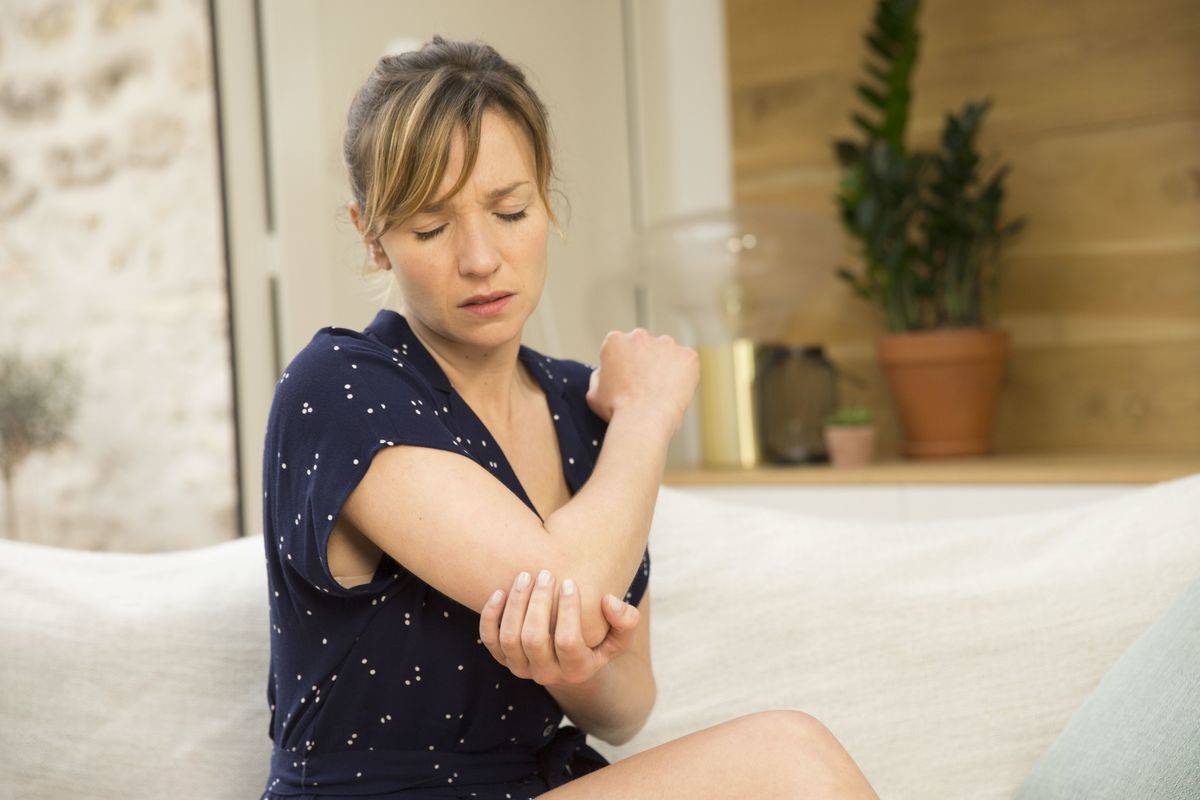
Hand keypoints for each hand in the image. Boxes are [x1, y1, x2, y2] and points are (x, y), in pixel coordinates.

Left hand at [479, 569, 640, 686]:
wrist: (569, 653)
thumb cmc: (597, 636)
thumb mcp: (619, 634)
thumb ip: (626, 620)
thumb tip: (608, 602)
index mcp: (577, 670)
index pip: (568, 642)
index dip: (568, 610)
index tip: (569, 582)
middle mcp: (546, 674)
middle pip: (534, 640)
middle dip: (538, 603)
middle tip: (545, 573)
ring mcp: (521, 667)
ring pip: (510, 639)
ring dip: (516, 604)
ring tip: (526, 575)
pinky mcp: (502, 657)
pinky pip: (490, 639)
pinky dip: (490, 615)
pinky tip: (500, 590)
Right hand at [586, 328, 699, 431]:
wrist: (643, 420)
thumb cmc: (616, 410)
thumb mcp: (593, 393)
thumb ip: (599, 376)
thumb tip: (605, 370)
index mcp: (615, 341)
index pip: (621, 348)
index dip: (625, 365)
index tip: (629, 381)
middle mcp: (640, 336)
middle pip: (645, 346)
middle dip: (646, 361)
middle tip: (647, 387)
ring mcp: (666, 343)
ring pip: (667, 353)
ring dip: (666, 366)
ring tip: (662, 392)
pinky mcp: (688, 355)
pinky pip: (688, 363)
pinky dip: (685, 375)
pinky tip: (676, 392)